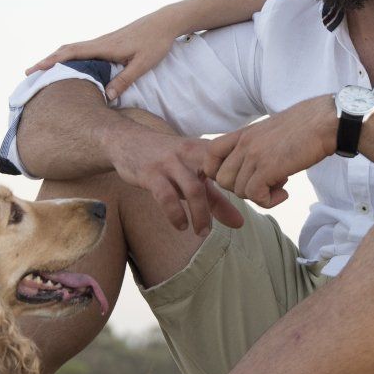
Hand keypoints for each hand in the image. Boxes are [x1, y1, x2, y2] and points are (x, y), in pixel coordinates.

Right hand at [26, 8, 188, 100]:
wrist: (165, 22)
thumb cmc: (155, 43)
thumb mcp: (142, 64)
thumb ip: (125, 79)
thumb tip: (105, 96)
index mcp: (104, 47)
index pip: (71, 54)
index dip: (51, 62)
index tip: (35, 70)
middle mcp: (100, 42)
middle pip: (66, 50)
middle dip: (47, 61)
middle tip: (29, 73)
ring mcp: (103, 42)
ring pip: (74, 49)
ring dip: (57, 58)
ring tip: (43, 71)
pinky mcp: (108, 43)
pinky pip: (83, 50)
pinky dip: (70, 57)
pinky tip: (70, 66)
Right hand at [105, 124, 243, 236]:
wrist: (126, 141)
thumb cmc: (167, 160)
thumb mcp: (193, 175)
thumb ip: (217, 198)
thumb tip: (240, 224)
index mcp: (204, 150)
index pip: (232, 164)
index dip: (244, 182)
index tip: (247, 201)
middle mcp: (190, 153)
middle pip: (217, 176)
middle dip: (227, 201)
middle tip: (231, 225)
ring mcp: (170, 163)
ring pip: (193, 189)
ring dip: (200, 214)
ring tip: (202, 232)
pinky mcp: (151, 174)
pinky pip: (166, 196)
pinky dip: (176, 214)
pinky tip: (181, 226)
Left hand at [202, 96, 335, 208]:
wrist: (326, 121)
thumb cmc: (307, 126)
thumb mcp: (271, 132)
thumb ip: (256, 146)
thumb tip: (254, 169)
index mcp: (244, 133)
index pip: (209, 154)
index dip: (219, 172)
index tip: (241, 176)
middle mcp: (244, 143)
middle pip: (222, 180)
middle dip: (242, 188)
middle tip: (265, 183)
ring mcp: (254, 155)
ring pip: (238, 191)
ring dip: (259, 195)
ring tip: (280, 184)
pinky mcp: (268, 167)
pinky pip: (255, 196)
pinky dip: (269, 201)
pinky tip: (285, 193)